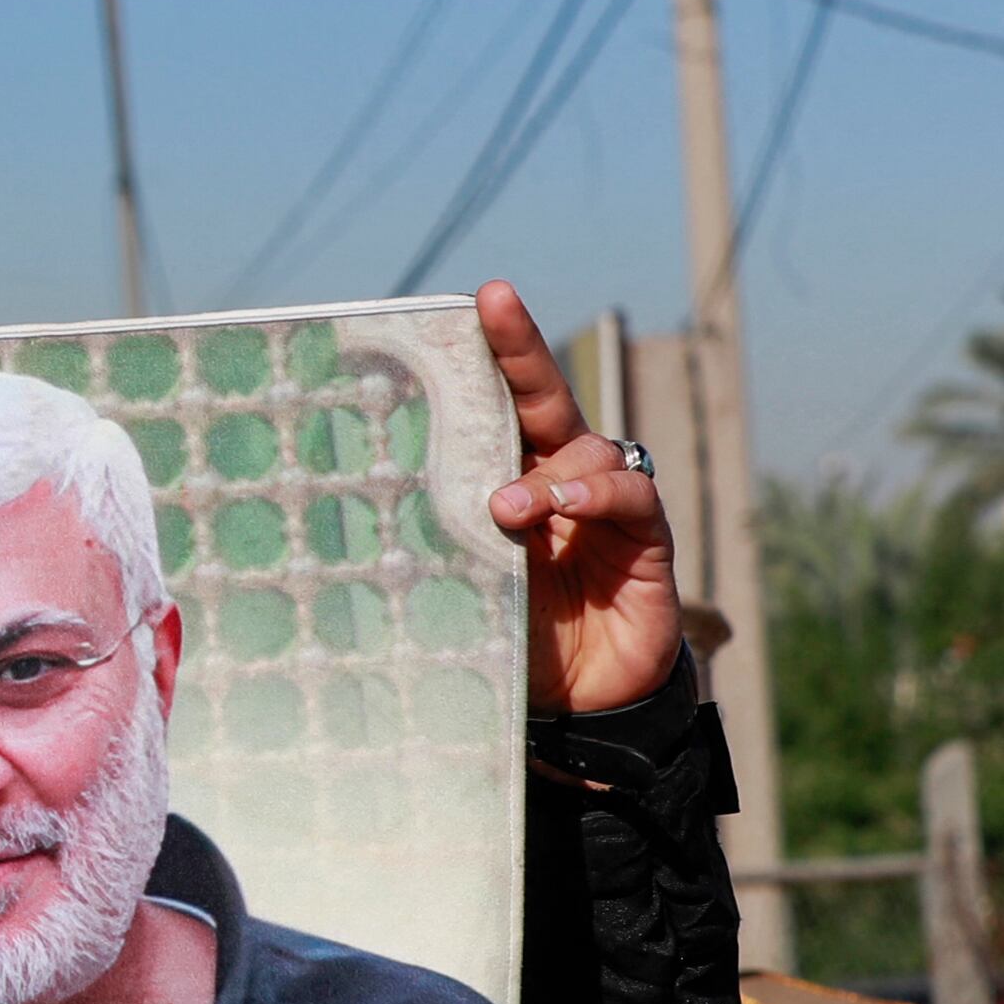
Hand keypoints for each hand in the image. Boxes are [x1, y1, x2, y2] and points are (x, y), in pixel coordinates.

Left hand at [476, 281, 683, 713]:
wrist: (574, 703)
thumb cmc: (506, 632)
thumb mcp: (458, 580)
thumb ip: (433, 539)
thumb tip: (358, 506)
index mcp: (506, 479)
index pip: (494, 407)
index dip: (486, 353)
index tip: (466, 300)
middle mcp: (558, 479)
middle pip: (543, 399)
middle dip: (520, 349)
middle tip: (495, 304)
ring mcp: (605, 506)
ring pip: (588, 451)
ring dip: (549, 470)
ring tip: (506, 507)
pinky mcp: (645, 540)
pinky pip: (631, 499)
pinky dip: (596, 497)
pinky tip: (563, 510)